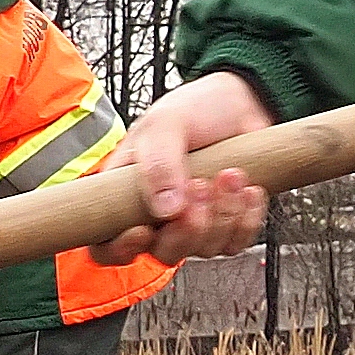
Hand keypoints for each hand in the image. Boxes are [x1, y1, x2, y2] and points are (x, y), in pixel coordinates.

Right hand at [93, 71, 272, 264]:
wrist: (240, 102)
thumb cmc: (193, 110)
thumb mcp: (165, 124)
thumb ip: (158, 163)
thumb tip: (166, 209)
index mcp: (126, 195)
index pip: (107, 246)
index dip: (120, 249)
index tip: (144, 230)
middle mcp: (158, 216)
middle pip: (163, 253)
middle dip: (187, 227)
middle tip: (200, 186)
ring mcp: (194, 223)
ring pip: (204, 249)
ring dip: (222, 214)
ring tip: (229, 173)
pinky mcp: (227, 224)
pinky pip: (236, 243)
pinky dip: (246, 218)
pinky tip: (248, 188)